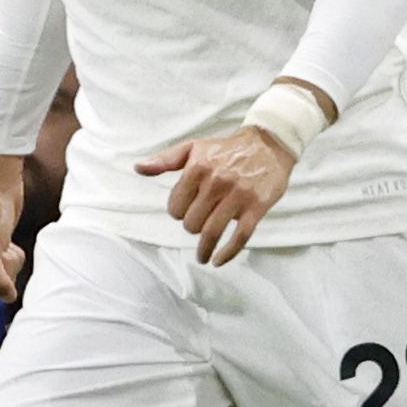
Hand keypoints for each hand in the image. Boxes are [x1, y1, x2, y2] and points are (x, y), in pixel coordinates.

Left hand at [136, 121, 301, 264]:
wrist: (268, 145)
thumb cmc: (225, 149)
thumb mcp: (193, 148)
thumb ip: (164, 160)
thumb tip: (137, 168)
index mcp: (198, 168)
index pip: (176, 206)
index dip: (178, 212)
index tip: (185, 211)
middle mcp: (217, 182)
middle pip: (192, 222)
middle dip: (192, 227)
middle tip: (198, 225)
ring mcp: (238, 195)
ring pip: (212, 231)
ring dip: (204, 249)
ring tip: (202, 256)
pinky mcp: (257, 206)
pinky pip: (240, 236)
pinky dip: (227, 253)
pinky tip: (218, 261)